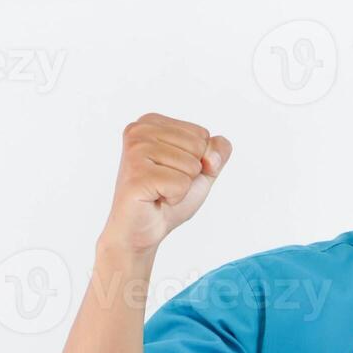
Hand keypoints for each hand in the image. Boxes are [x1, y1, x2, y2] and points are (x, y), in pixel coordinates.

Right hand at [101, 112, 232, 252]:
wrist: (142, 230)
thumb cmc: (166, 198)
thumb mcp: (201, 170)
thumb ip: (217, 151)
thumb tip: (213, 153)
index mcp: (151, 122)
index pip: (202, 134)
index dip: (197, 161)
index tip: (171, 172)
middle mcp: (139, 131)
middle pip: (199, 147)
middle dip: (189, 173)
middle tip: (164, 184)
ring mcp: (135, 151)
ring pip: (191, 166)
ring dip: (181, 187)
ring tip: (159, 191)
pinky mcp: (137, 175)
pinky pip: (181, 184)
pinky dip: (174, 198)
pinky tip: (154, 199)